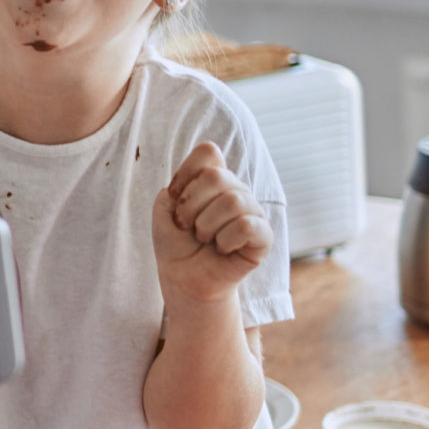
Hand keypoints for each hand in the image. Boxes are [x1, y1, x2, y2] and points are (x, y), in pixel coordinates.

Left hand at [152, 142, 270, 303]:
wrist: (183, 277)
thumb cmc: (175, 240)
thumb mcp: (164, 207)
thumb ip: (181, 184)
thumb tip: (209, 175)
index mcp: (215, 178)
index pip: (209, 152)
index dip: (185, 173)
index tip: (174, 197)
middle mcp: (237, 190)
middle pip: (216, 176)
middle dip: (190, 205)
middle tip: (186, 225)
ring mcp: (253, 212)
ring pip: (233, 201)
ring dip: (206, 225)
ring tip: (203, 238)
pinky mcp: (264, 237)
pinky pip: (248, 226)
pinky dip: (225, 239)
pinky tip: (222, 248)